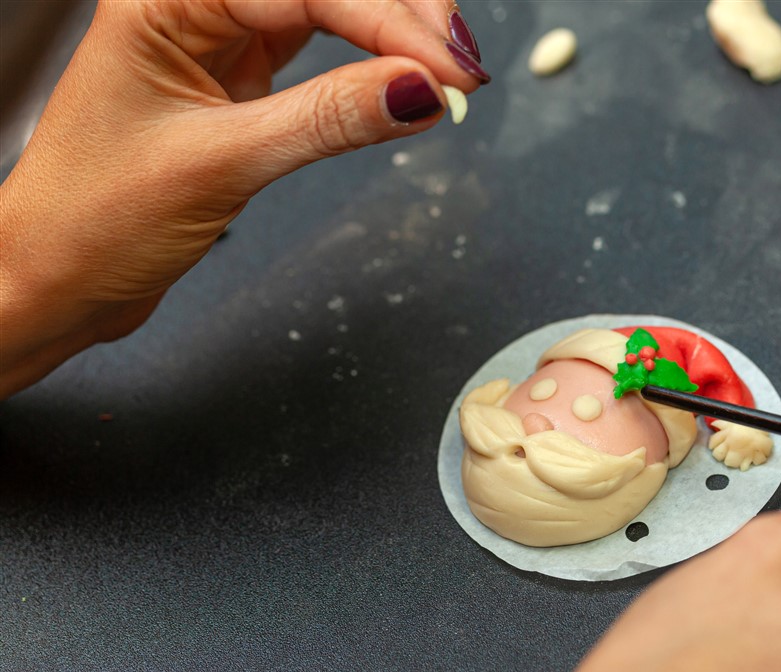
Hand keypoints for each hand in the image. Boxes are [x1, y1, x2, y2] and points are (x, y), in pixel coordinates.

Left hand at [0, 0, 487, 397]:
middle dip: (403, 14)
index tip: (449, 68)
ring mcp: (219, 38)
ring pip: (331, 8)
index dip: (389, 21)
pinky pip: (322, 50)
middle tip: (462, 69)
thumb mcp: (220, 165)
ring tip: (448, 73)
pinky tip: (405, 81)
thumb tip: (419, 90)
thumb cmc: (93, 220)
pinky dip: (371, 66)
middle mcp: (193, 4)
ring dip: (395, 33)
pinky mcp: (242, 77)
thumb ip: (326, 119)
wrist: (57, 276)